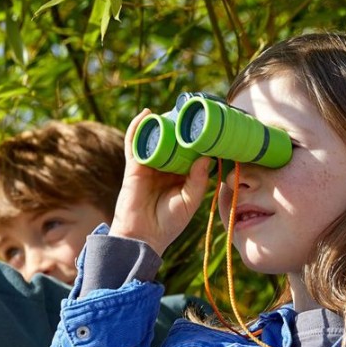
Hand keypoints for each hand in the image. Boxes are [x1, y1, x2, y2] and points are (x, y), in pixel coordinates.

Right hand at [109, 110, 212, 255]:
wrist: (142, 237)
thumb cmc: (168, 223)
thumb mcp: (190, 201)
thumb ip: (198, 180)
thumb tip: (207, 156)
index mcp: (180, 176)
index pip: (190, 153)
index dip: (198, 140)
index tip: (212, 125)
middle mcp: (165, 168)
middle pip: (173, 142)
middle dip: (181, 127)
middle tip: (193, 111)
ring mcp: (148, 166)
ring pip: (155, 139)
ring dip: (162, 124)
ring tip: (173, 109)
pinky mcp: (133, 167)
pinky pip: (134, 143)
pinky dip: (138, 127)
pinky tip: (146, 114)